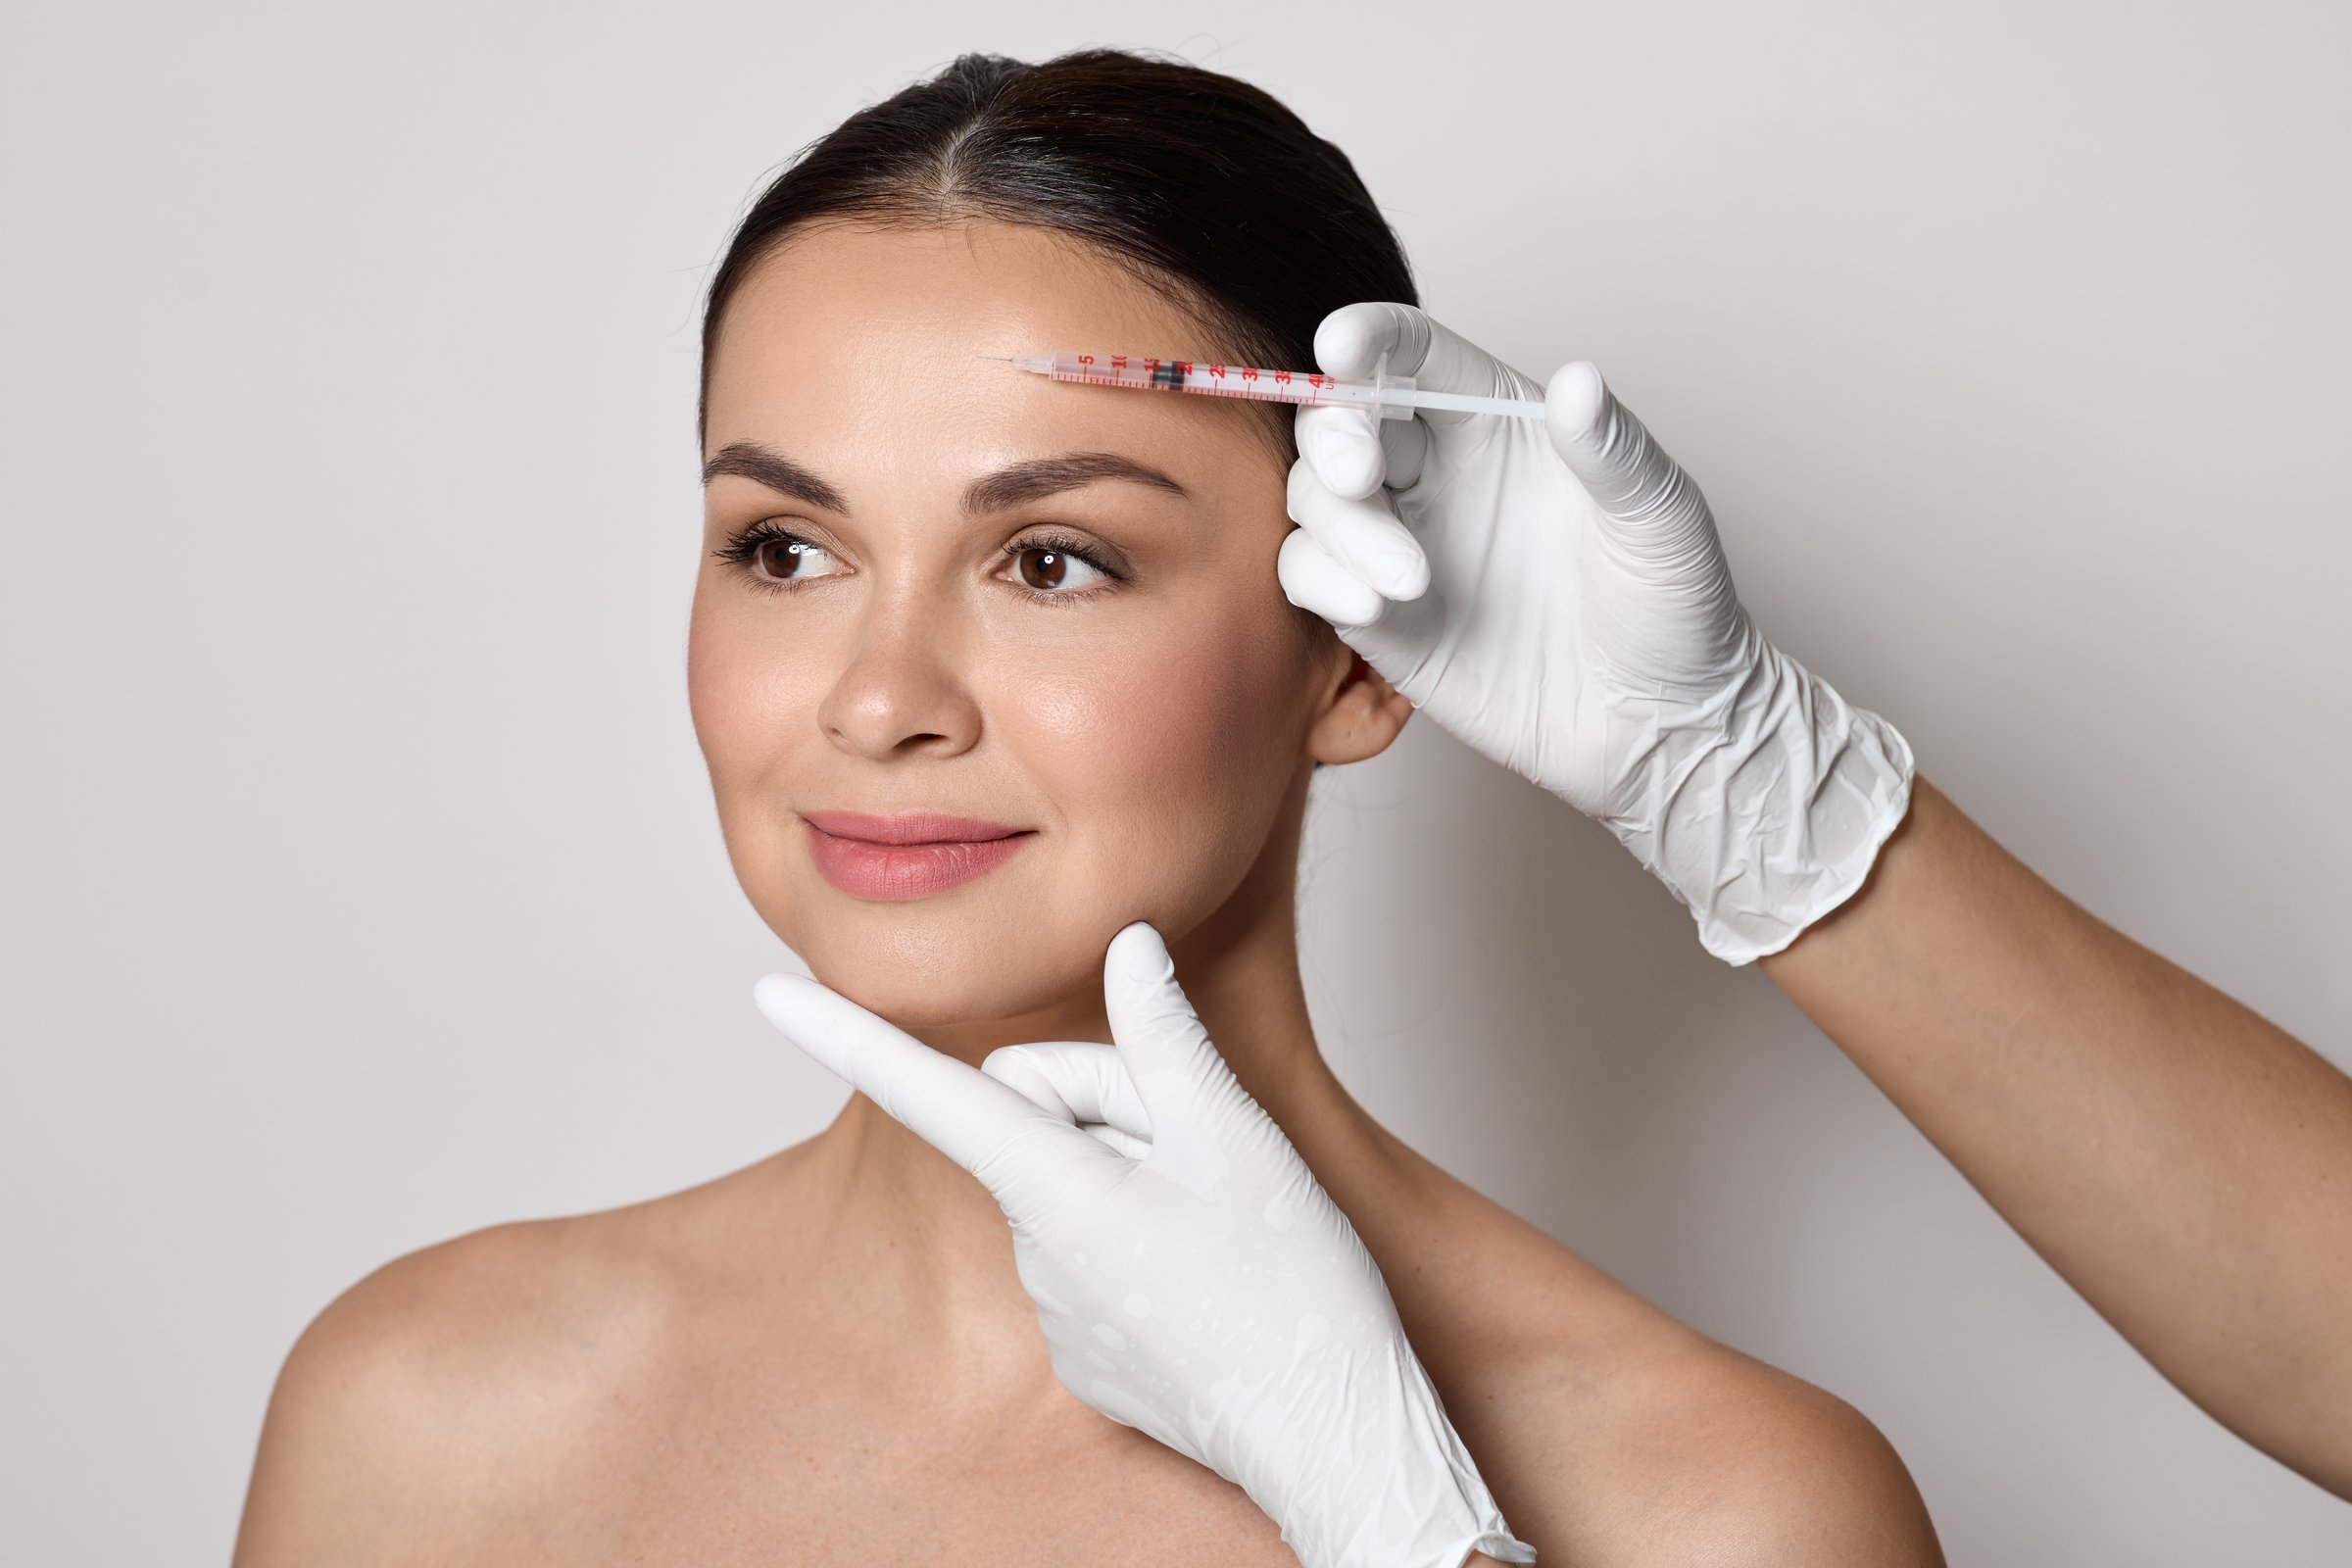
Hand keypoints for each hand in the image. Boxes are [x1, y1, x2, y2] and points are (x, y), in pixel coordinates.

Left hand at [753, 923, 1533, 1567]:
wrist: (1334, 1444)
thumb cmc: (1294, 1290)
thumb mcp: (1236, 1141)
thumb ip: (1165, 1037)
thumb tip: (1127, 944)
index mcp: (1057, 1192)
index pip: (932, 1091)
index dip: (845, 1034)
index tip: (762, 992)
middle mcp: (1031, 1253)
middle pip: (1043, 1112)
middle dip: (1112, 1103)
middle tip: (1205, 1155)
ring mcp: (1053, 1310)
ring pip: (1074, 1180)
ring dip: (1137, 1174)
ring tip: (1220, 1227)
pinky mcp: (1085, 1351)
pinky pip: (1091, 1251)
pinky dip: (1145, 1241)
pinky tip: (1210, 1280)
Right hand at [1276, 303, 1913, 963]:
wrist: (1660, 729)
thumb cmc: (1676, 610)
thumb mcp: (1661, 519)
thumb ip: (1614, 448)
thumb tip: (1579, 380)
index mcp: (1499, 424)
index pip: (1416, 357)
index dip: (1370, 338)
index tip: (1342, 345)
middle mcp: (1439, 474)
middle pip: (1344, 420)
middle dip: (1334, 434)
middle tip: (1362, 471)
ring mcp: (1401, 546)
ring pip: (1317, 499)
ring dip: (1341, 525)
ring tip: (1409, 580)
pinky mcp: (1379, 621)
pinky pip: (1310, 576)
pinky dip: (1322, 579)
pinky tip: (1375, 605)